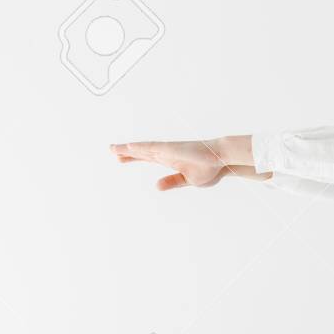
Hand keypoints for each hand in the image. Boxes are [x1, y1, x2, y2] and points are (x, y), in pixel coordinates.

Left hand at [110, 139, 232, 190]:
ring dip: (128, 148)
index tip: (120, 159)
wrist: (222, 160)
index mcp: (169, 160)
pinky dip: (141, 147)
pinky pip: (154, 147)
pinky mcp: (173, 149)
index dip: (133, 158)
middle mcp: (166, 153)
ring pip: (144, 148)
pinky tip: (129, 146)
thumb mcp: (187, 180)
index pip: (147, 157)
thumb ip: (172, 182)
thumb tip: (156, 186)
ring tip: (113, 148)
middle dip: (126, 152)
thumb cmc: (210, 168)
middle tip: (111, 150)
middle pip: (141, 151)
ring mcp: (169, 150)